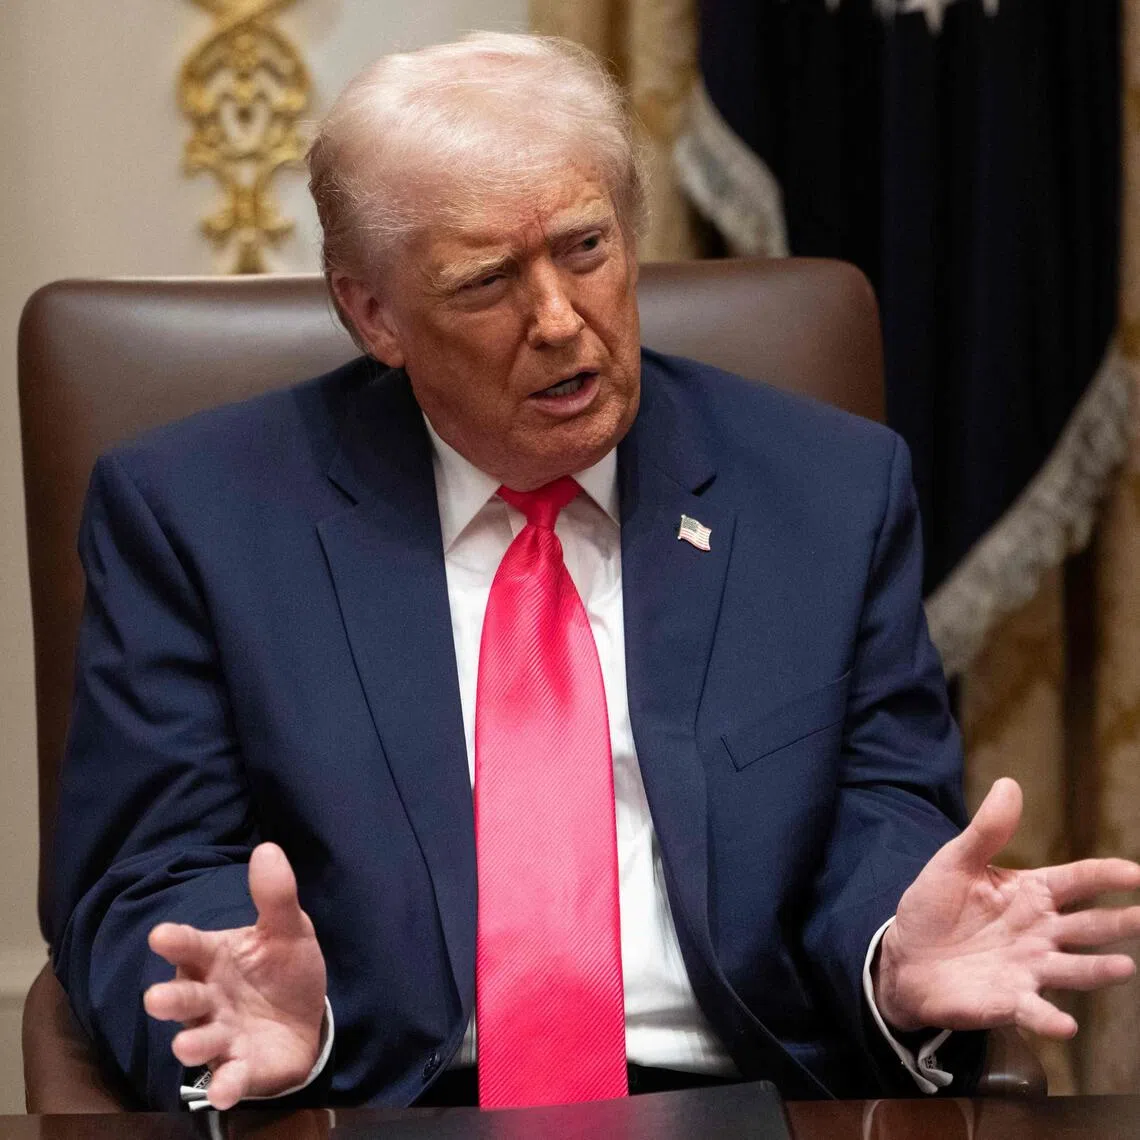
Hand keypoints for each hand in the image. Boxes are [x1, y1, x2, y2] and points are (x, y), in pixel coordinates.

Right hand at [143, 843, 326, 1109]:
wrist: (306, 1019)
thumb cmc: (283, 968)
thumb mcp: (288, 929)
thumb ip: (276, 896)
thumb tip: (267, 848)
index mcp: (216, 958)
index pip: (192, 946)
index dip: (177, 941)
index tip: (160, 934)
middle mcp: (210, 998)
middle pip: (185, 997)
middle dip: (171, 998)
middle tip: (156, 998)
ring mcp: (222, 1035)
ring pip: (200, 1039)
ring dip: (193, 1043)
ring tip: (187, 1045)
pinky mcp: (239, 1068)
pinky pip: (228, 1078)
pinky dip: (225, 1085)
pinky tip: (223, 1090)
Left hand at [873, 777, 1139, 1036]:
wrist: (905, 957)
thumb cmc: (935, 907)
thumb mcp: (955, 862)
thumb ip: (986, 831)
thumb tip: (1010, 784)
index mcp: (1031, 893)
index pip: (1078, 880)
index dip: (1107, 875)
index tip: (1137, 872)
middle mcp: (1041, 933)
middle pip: (1089, 926)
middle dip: (1120, 923)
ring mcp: (1030, 968)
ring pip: (1074, 969)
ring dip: (1098, 970)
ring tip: (1123, 967)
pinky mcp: (1009, 1001)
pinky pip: (1035, 1011)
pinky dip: (1050, 1019)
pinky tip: (1065, 1024)